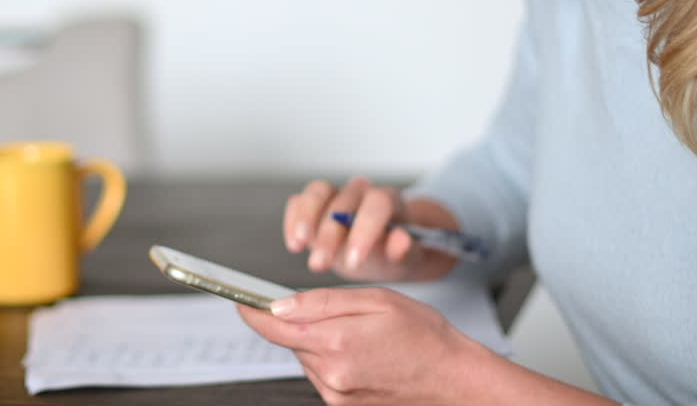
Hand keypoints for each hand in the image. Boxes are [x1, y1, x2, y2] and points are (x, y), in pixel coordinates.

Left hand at [238, 287, 489, 405]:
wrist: (455, 381)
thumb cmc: (425, 336)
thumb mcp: (377, 300)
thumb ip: (323, 302)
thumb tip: (280, 306)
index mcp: (336, 342)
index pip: (274, 328)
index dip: (253, 312)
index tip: (242, 301)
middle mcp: (330, 375)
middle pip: (293, 340)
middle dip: (305, 322)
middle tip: (340, 312)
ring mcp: (337, 396)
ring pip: (309, 357)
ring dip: (321, 342)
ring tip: (363, 336)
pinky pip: (324, 376)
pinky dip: (334, 360)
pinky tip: (365, 354)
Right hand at [284, 177, 456, 281]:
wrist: (379, 252)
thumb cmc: (392, 254)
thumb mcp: (405, 260)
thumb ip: (403, 251)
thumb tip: (401, 240)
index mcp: (389, 201)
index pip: (377, 204)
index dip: (365, 230)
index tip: (355, 260)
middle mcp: (362, 191)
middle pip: (344, 201)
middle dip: (329, 235)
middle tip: (320, 264)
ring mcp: (337, 194)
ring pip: (317, 192)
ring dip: (305, 218)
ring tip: (298, 245)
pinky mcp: (315, 202)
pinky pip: (299, 201)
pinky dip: (293, 220)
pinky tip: (294, 243)